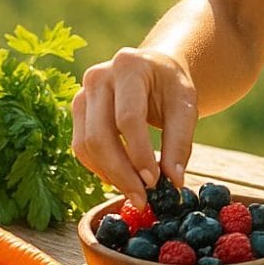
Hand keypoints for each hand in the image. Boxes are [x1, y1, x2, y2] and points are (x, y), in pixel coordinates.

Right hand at [71, 47, 197, 207]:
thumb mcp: (186, 106)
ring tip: (135, 192)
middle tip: (142, 198)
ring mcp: (82, 92)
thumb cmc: (171, 87)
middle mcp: (98, 76)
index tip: (155, 182)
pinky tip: (120, 178)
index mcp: (129, 66)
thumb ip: (180, 142)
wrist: (154, 69)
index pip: (128, 118)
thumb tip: (173, 182)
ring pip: (86, 144)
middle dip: (121, 173)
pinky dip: (99, 168)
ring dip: (110, 174)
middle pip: (100, 134)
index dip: (139, 154)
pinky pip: (81, 147)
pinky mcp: (77, 109)